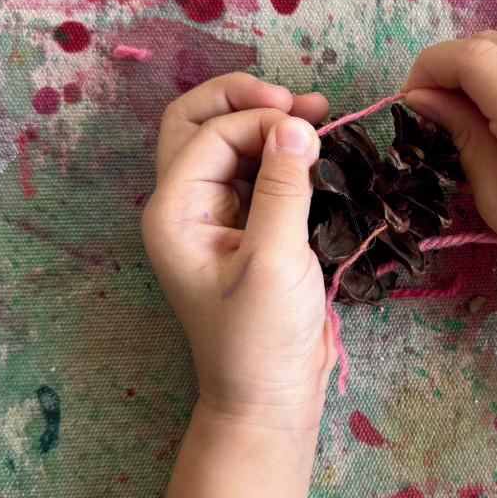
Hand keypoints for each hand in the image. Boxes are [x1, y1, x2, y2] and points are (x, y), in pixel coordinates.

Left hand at [142, 73, 335, 430]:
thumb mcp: (275, 259)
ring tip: (321, 113)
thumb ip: (283, 187)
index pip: (212, 136)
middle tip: (301, 101)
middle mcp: (188, 206)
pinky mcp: (249, 229)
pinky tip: (318, 149)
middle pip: (201, 124)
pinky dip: (283, 154)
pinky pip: (257, 173)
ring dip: (269, 123)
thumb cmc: (261, 337)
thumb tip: (298, 124)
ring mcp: (218, 217)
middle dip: (248, 102)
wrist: (270, 396)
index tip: (310, 128)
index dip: (260, 120)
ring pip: (230, 145)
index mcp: (175, 212)